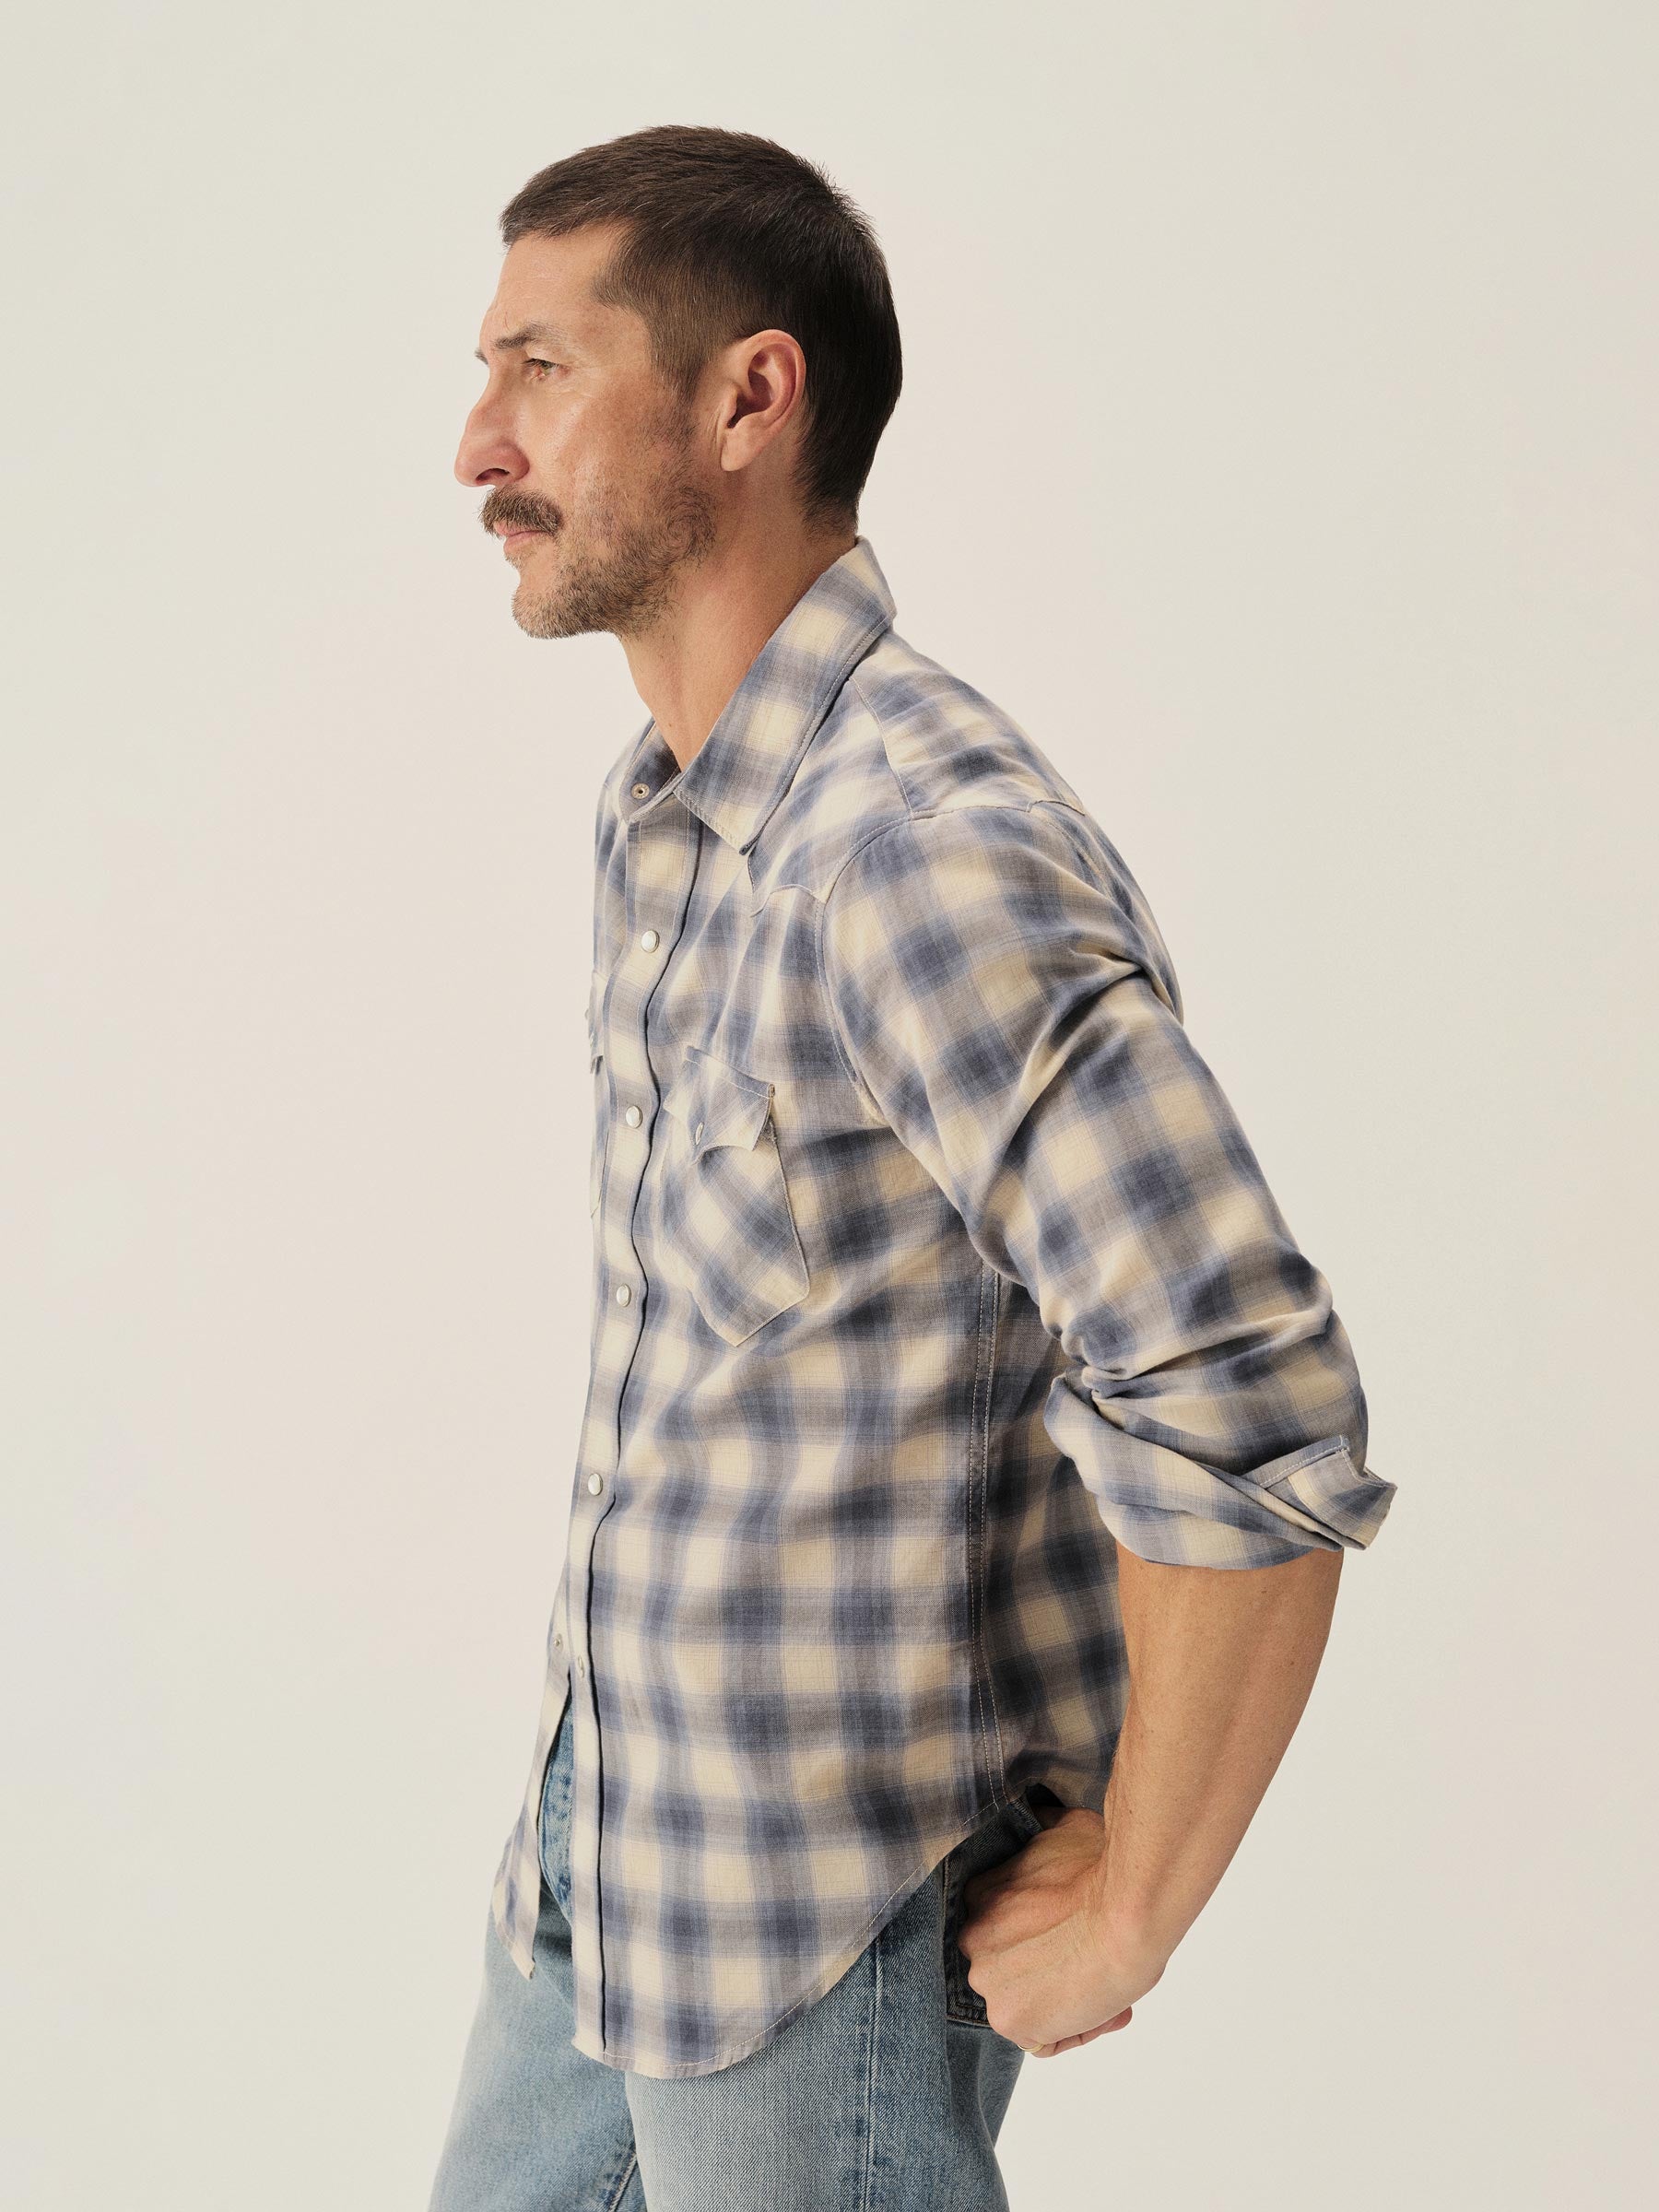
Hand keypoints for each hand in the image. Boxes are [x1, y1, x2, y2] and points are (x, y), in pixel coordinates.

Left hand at [956, 1801, 1168, 2056]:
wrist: (1125, 1911)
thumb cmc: (1102, 1867)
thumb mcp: (1062, 1829)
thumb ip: (1041, 1832)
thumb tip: (1040, 1811)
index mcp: (979, 1897)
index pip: (1005, 1931)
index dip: (1046, 1936)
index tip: (1078, 1933)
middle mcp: (972, 1940)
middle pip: (1013, 1969)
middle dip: (1053, 1970)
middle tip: (1093, 1958)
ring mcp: (988, 1983)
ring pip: (1028, 2005)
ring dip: (1064, 2002)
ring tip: (1104, 1983)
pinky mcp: (1011, 2022)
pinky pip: (1044, 2041)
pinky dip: (1076, 2031)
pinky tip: (1104, 2007)